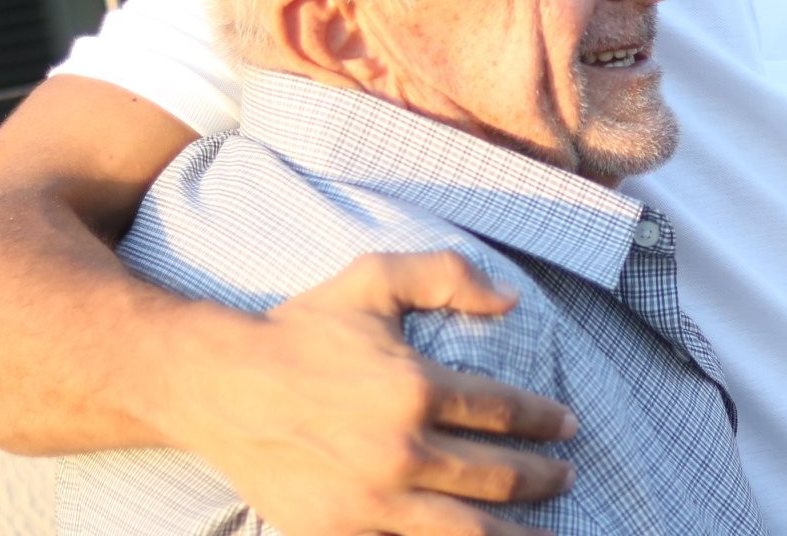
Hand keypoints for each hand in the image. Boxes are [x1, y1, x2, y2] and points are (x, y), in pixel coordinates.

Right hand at [160, 251, 579, 535]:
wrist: (219, 387)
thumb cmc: (300, 330)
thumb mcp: (372, 279)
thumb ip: (446, 276)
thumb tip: (510, 299)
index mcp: (415, 388)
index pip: (505, 412)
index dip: (546, 421)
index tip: (568, 425)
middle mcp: (399, 451)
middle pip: (498, 475)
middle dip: (544, 477)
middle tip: (565, 476)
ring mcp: (370, 502)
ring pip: (468, 530)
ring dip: (517, 533)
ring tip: (544, 530)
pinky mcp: (339, 533)